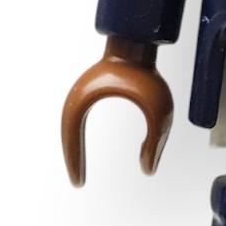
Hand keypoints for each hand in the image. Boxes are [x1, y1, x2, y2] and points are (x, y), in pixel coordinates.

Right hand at [61, 37, 173, 184]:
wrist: (140, 44)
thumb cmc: (147, 72)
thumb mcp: (158, 112)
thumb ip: (156, 141)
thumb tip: (148, 169)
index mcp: (85, 98)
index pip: (70, 135)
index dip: (74, 161)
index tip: (78, 181)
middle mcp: (79, 96)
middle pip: (67, 133)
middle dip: (73, 158)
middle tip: (78, 180)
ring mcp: (85, 92)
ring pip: (72, 127)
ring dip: (77, 148)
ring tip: (81, 170)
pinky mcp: (93, 91)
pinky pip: (83, 119)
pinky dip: (83, 137)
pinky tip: (91, 148)